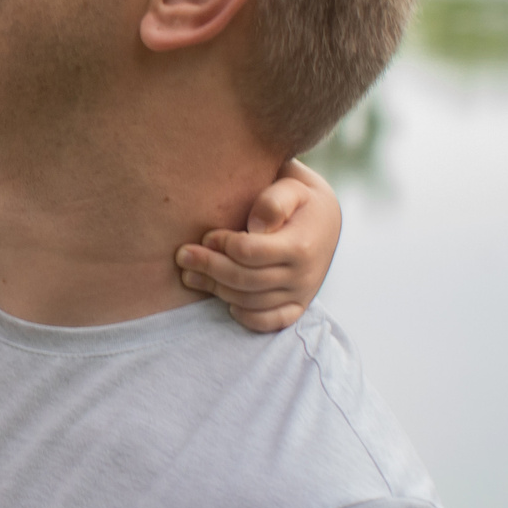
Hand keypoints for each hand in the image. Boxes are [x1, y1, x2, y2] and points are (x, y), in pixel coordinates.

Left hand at [176, 158, 341, 333]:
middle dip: (209, 268)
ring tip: (190, 274)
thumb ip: (274, 201)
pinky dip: (246, 317)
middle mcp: (303, 275)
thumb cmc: (298, 197)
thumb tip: (256, 227)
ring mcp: (301, 293)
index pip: (249, 253)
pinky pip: (270, 322)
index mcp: (300, 245)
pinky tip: (226, 302)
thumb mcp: (292, 185)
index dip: (222, 246)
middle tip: (182, 256)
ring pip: (250, 301)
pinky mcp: (298, 305)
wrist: (324, 218)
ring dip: (215, 290)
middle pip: (245, 280)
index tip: (206, 236)